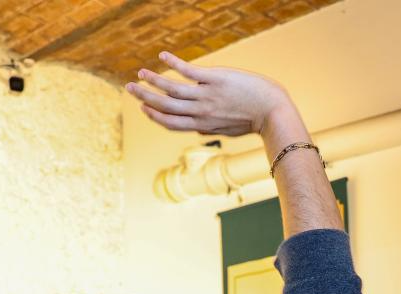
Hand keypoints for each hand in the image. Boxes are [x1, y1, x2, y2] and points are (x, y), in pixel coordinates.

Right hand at [125, 50, 288, 136]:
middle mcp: (201, 112)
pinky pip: (188, 71)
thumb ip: (209, 128)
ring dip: (153, 80)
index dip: (155, 116)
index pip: (172, 123)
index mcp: (203, 126)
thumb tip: (196, 129)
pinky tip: (162, 56)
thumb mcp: (227, 130)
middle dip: (145, 98)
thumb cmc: (251, 120)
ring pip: (172, 89)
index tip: (143, 108)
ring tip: (140, 73)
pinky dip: (173, 63)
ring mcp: (206, 96)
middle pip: (166, 106)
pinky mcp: (214, 79)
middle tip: (129, 88)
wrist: (270, 111)